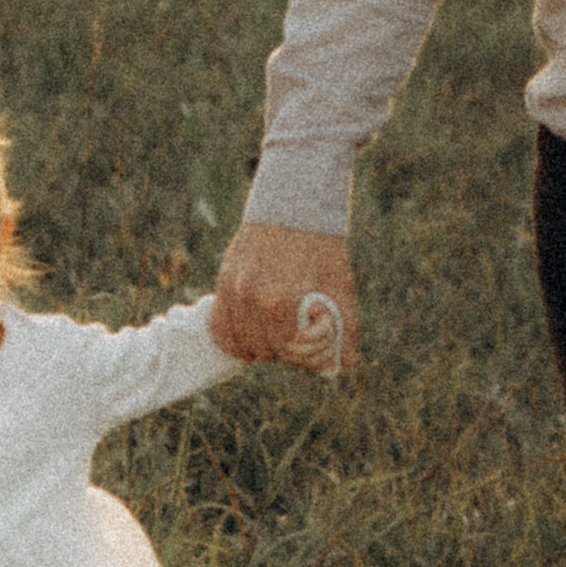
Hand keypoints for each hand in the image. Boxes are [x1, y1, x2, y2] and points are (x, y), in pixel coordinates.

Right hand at [214, 222, 360, 370]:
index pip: (288, 351)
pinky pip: (219, 327)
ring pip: (240, 344)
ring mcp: (233, 290)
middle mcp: (251, 299)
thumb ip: (345, 325)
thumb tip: (347, 363)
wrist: (293, 203)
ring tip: (275, 335)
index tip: (313, 342)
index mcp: (280, 302)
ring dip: (259, 346)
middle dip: (283, 349)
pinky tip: (247, 341)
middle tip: (297, 336)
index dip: (304, 353)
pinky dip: (232, 340)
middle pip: (264, 350)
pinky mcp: (224, 282)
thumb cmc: (321, 244)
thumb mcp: (340, 283)